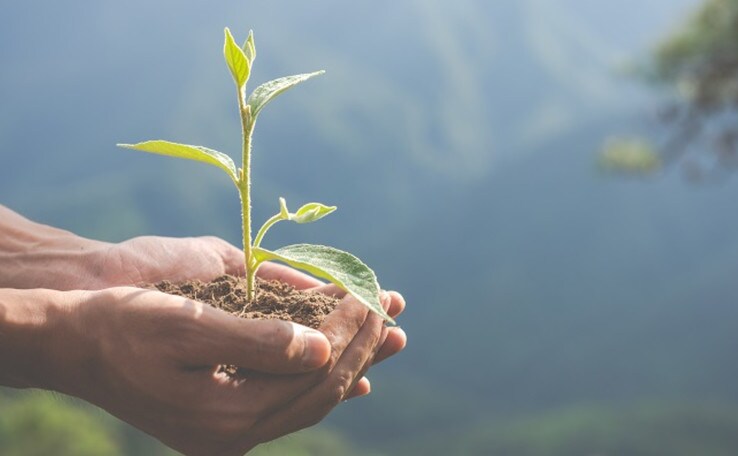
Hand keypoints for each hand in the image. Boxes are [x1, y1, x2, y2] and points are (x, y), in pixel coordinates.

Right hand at [38, 286, 399, 454]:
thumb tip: (323, 348)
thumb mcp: (187, 325)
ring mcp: (229, 432)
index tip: (371, 295)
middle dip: (362, 347)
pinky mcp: (224, 420)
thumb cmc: (123, 326)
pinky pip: (289, 405)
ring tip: (389, 334)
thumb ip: (258, 341)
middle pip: (321, 391)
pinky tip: (351, 375)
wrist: (74, 346)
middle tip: (393, 309)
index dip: (350, 333)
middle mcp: (234, 433)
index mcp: (226, 416)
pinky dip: (323, 384)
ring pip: (311, 399)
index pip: (314, 375)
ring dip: (352, 362)